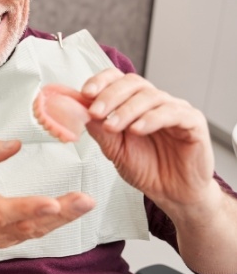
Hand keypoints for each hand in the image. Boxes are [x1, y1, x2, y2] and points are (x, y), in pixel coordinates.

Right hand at [0, 139, 94, 249]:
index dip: (29, 208)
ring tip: (86, 203)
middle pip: (30, 224)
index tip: (52, 203)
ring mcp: (4, 236)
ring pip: (38, 230)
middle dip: (61, 213)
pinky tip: (74, 210)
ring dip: (65, 218)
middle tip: (85, 201)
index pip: (4, 211)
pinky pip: (38, 231)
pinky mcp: (13, 238)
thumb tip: (15, 144)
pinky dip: (57, 222)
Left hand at [81, 68, 214, 208]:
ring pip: (150, 96)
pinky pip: (174, 113)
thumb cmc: (146, 168)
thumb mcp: (114, 149)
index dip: (101, 81)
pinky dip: (152, 119)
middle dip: (110, 96)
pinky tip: (137, 129)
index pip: (117, 78)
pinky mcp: (193, 122)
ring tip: (112, 126)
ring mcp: (175, 109)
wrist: (172, 194)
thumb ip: (99, 129)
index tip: (85, 93)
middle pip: (132, 83)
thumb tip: (79, 110)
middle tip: (95, 112)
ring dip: (126, 110)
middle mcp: (154, 101)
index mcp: (133, 102)